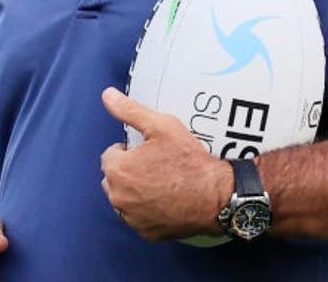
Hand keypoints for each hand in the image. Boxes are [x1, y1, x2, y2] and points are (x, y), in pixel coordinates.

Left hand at [100, 87, 232, 239]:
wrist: (219, 196)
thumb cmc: (190, 161)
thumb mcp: (161, 127)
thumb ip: (130, 110)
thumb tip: (107, 94)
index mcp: (117, 170)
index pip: (111, 156)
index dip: (129, 151)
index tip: (148, 152)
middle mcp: (118, 197)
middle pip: (114, 178)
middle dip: (128, 171)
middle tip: (155, 167)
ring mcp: (132, 217)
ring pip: (124, 199)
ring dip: (134, 191)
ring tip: (160, 184)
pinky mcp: (146, 232)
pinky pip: (138, 218)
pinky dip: (146, 211)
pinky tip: (165, 201)